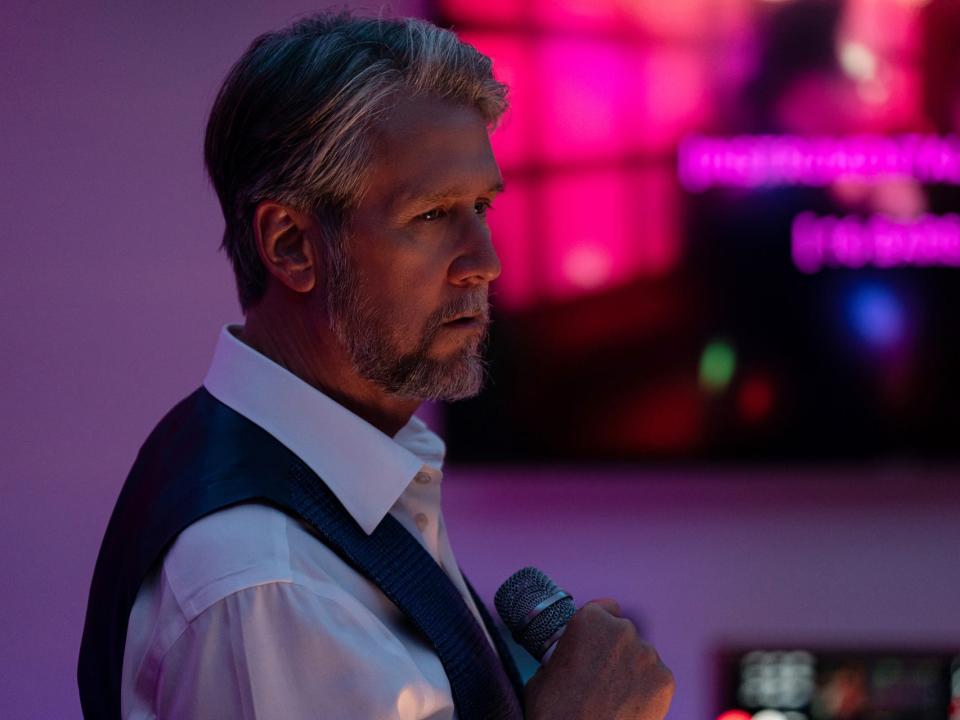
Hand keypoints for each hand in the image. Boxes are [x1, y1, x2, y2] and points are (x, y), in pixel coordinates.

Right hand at [523, 599, 674, 719]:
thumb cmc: (553, 711)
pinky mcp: (665, 680)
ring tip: (616, 697)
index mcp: (589, 619)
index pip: (608, 608)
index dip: (602, 627)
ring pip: (643, 657)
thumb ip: (566, 652)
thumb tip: (571, 656)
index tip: (599, 642)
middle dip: (617, 651)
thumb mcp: (545, 670)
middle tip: (603, 678)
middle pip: (625, 633)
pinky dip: (648, 691)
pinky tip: (631, 706)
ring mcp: (646, 654)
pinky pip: (657, 679)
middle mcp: (621, 629)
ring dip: (633, 670)